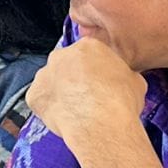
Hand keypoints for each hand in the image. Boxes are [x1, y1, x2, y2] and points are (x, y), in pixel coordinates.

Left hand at [26, 38, 146, 150]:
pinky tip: (63, 118)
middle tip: (85, 97)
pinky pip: (40, 100)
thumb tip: (123, 81)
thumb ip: (122, 75)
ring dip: (59, 92)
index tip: (99, 84)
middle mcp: (61, 55)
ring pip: (50, 82)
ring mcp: (44, 74)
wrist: (100, 121)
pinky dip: (48, 108)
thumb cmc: (121, 100)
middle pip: (66, 65)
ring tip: (75, 110)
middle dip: (73, 79)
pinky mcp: (33, 94)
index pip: (89, 54)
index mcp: (88, 46)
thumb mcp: (135, 80)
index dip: (95, 71)